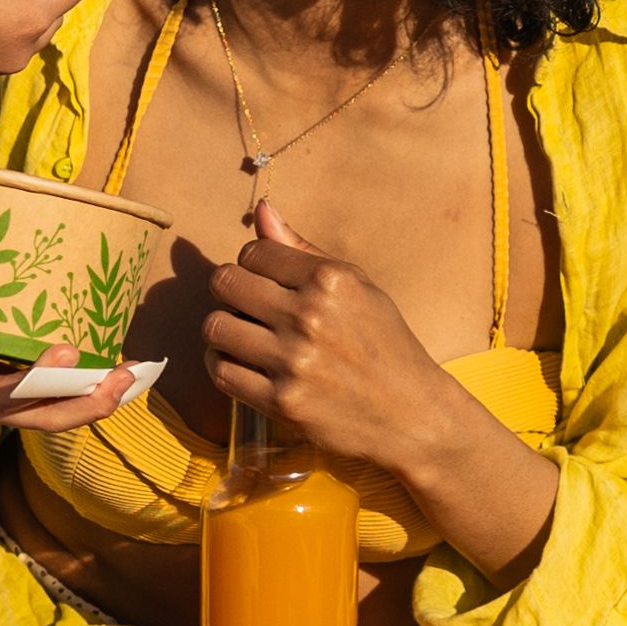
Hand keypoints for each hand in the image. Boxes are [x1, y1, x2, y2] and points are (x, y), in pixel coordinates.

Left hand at [200, 201, 462, 473]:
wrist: (411, 414)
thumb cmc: (385, 344)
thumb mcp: (358, 287)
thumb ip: (303, 250)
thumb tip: (262, 211)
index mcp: (331, 279)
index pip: (254, 253)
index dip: (253, 264)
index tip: (265, 280)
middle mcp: (310, 316)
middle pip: (225, 283)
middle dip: (230, 290)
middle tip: (247, 305)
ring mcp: (293, 361)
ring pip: (216, 327)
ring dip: (224, 329)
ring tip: (243, 334)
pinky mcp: (281, 401)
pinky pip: (221, 372)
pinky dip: (223, 364)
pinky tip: (241, 362)